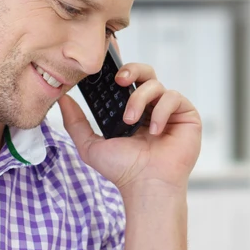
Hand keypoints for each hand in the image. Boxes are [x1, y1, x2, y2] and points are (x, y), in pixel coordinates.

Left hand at [58, 48, 200, 192]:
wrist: (146, 185)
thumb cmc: (122, 170)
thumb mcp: (90, 145)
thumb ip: (75, 122)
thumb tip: (63, 98)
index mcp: (131, 111)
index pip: (127, 82)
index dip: (119, 70)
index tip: (106, 65)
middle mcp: (151, 108)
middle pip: (145, 72)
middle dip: (131, 70)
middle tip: (120, 81)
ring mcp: (169, 111)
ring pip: (156, 84)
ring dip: (139, 99)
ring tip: (131, 121)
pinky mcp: (186, 115)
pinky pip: (174, 97)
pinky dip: (161, 110)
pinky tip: (154, 131)